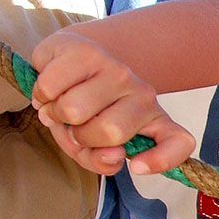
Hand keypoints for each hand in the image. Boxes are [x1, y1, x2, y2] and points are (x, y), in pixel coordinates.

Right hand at [29, 30, 195, 176]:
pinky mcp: (86, 52)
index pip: (178, 142)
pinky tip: (52, 88)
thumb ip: (99, 160)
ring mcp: (118, 70)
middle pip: (109, 131)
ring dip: (55, 114)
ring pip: (74, 109)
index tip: (136, 167)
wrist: (72, 59)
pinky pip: (50, 87)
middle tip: (75, 125)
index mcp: (153, 120)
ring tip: (61, 105)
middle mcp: (143, 94)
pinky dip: (41, 94)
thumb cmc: (84, 111)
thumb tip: (111, 157)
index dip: (161, 160)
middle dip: (80, 136)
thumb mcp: (91, 146)